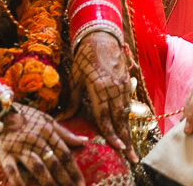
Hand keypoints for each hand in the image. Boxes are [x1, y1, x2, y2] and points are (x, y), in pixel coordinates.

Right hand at [0, 103, 88, 185]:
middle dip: (65, 179)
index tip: (82, 183)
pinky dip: (19, 182)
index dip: (74, 170)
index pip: (64, 154)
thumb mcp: (45, 119)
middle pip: (53, 162)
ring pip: (37, 167)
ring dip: (48, 182)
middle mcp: (34, 138)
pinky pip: (12, 170)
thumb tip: (84, 141)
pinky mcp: (3, 153)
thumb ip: (64, 133)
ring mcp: (18, 146)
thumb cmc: (23, 115)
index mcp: (47, 130)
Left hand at [72, 32, 137, 161]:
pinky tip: (126, 127)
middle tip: (132, 157)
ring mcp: (123, 84)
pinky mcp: (127, 81)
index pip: (105, 116)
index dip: (111, 134)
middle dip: (125, 139)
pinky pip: (128, 103)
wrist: (101, 36)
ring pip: (126, 112)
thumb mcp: (75, 78)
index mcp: (99, 87)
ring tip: (130, 147)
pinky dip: (127, 117)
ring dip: (128, 131)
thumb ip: (71, 101)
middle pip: (120, 119)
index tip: (117, 148)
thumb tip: (60, 119)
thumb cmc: (84, 57)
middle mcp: (114, 87)